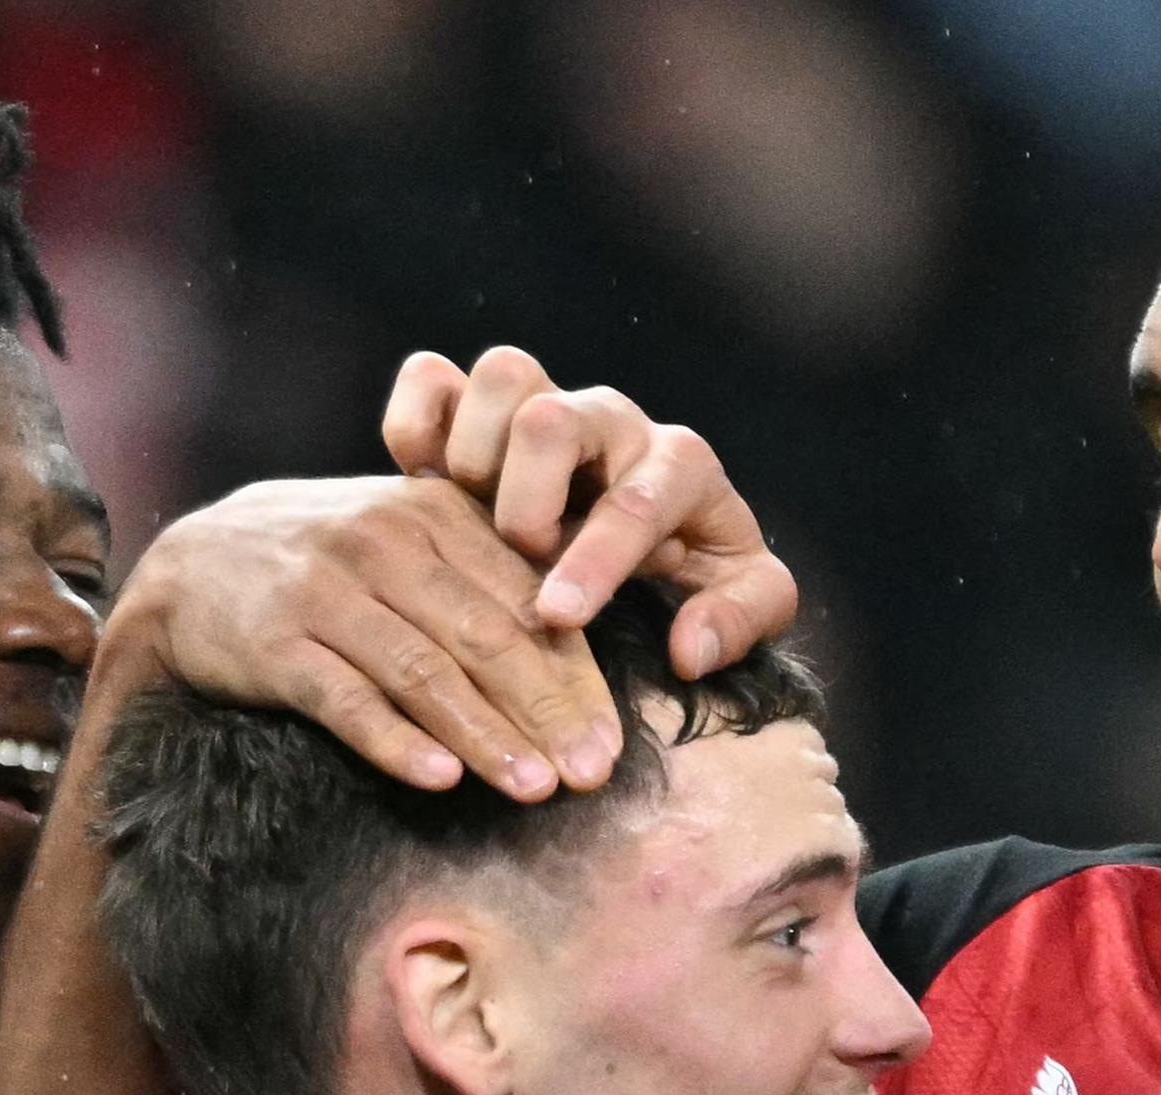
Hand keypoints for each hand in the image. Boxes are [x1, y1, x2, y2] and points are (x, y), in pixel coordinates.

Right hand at [95, 474, 612, 797]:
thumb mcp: (410, 545)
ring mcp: (326, 591)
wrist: (192, 567)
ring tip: (535, 789)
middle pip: (485, 637)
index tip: (611, 744)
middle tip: (590, 775)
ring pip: (424, 671)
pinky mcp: (275, 643)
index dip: (575, 676)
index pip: (526, 602)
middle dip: (547, 711)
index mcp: (436, 515)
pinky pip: (345, 699)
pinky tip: (439, 780)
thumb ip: (486, 580)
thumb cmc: (330, 567)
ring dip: (486, 735)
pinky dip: (394, 740)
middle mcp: (385, 542)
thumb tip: (581, 659)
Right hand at [384, 346, 797, 677]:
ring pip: (501, 377)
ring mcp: (541, 402)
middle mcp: (610, 420)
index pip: (635, 499)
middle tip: (522, 563)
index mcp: (679, 464)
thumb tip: (689, 650)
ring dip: (477, 457)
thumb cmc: (699, 567)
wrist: (660, 529)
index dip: (594, 560)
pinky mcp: (476, 405)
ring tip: (476, 525)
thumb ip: (739, 620)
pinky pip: (430, 378)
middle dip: (527, 502)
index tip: (559, 615)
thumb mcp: (743, 597)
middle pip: (553, 416)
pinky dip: (417, 426)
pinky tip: (425, 487)